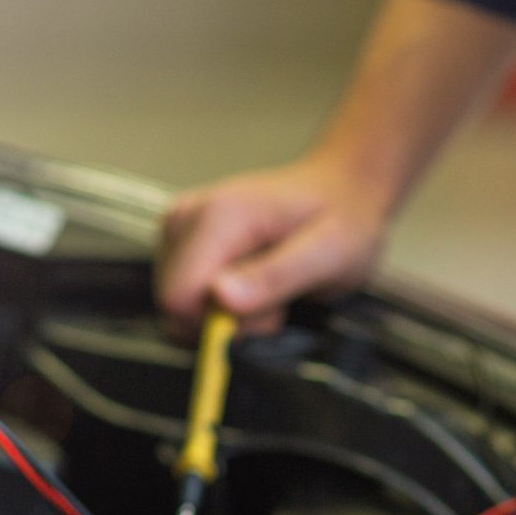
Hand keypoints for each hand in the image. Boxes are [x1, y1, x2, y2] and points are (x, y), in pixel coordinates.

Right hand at [155, 155, 389, 338]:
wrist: (339, 188)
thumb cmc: (341, 218)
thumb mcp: (328, 254)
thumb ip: (274, 277)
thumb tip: (220, 298)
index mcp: (217, 217)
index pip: (179, 298)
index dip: (218, 325)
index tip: (266, 315)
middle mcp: (186, 217)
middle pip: (174, 306)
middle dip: (222, 322)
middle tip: (273, 304)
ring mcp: (178, 227)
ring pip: (177, 307)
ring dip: (222, 316)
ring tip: (267, 291)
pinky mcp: (179, 241)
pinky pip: (183, 297)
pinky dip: (215, 306)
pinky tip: (250, 285)